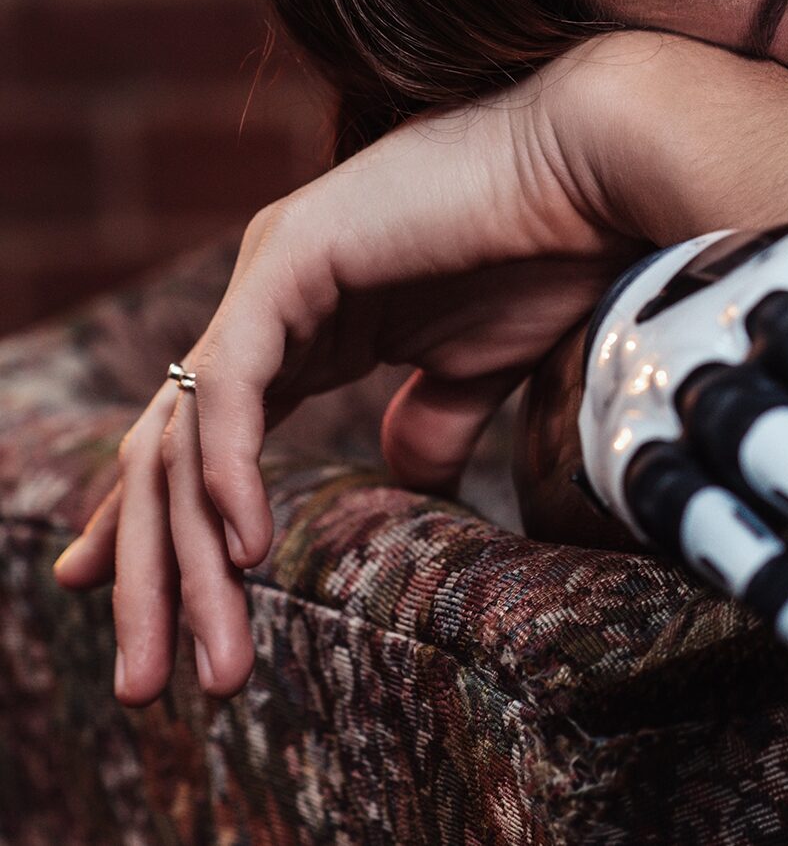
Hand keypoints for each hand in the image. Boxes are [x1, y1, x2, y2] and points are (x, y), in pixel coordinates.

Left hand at [50, 36, 650, 705]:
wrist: (595, 167)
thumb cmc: (552, 248)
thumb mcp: (476, 364)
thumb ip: (431, 418)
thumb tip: (404, 474)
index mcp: (309, 312)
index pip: (205, 429)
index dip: (160, 517)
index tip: (132, 603)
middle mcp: (271, 288)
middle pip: (176, 444)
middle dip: (153, 565)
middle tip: (143, 678)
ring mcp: (273, 268)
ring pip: (190, 427)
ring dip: (181, 550)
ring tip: (194, 651)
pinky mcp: (293, 256)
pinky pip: (235, 382)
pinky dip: (229, 469)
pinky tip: (243, 547)